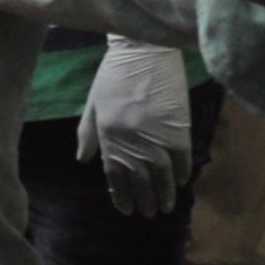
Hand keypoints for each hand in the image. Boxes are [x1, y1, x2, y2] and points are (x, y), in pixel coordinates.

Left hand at [76, 38, 190, 216]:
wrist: (144, 51)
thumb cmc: (114, 74)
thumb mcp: (93, 103)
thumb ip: (87, 133)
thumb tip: (82, 160)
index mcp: (107, 134)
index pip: (113, 173)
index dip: (120, 193)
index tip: (125, 209)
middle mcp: (130, 139)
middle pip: (138, 178)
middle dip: (143, 199)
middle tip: (148, 214)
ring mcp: (155, 134)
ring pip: (160, 174)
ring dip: (163, 193)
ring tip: (165, 208)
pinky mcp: (178, 127)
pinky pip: (182, 157)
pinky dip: (182, 172)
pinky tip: (181, 183)